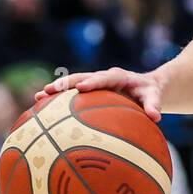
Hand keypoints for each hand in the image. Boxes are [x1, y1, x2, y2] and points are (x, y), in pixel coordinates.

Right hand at [34, 67, 162, 121]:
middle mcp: (103, 77)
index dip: (93, 81)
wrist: (147, 85)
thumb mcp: (155, 96)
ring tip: (37, 98)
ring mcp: (95, 83)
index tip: (82, 87)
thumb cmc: (151, 92)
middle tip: (48, 90)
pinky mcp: (90, 91)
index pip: (104, 77)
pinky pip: (72, 95)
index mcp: (119, 76)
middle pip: (81, 77)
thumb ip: (154, 104)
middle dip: (65, 83)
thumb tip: (155, 117)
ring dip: (56, 90)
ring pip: (72, 84)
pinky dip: (58, 101)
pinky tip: (42, 111)